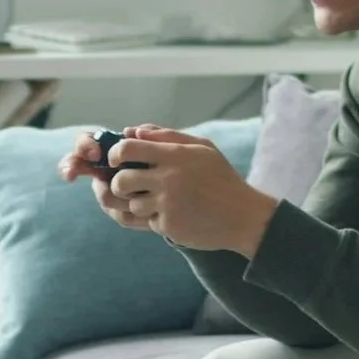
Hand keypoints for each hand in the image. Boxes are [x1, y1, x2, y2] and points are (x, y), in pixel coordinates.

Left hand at [62, 123, 275, 251]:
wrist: (244, 216)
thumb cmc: (222, 179)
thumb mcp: (202, 148)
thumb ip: (166, 135)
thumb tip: (131, 131)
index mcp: (175, 155)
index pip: (126, 150)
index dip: (114, 154)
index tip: (116, 161)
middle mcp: (168, 179)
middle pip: (121, 181)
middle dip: (119, 185)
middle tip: (129, 187)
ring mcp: (168, 205)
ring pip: (131, 206)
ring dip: (139, 205)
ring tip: (158, 202)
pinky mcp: (170, 226)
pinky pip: (148, 223)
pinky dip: (156, 220)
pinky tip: (174, 216)